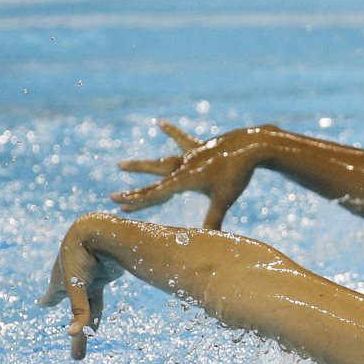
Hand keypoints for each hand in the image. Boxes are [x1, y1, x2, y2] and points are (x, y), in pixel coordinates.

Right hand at [38, 218, 125, 359]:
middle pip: (74, 309)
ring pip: (89, 306)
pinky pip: (101, 297)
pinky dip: (98, 309)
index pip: (51, 297)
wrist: (101, 231)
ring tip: (88, 333)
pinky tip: (97, 310)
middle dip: (74, 326)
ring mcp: (90, 279)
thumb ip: (79, 310)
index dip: (48, 301)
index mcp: (59, 281)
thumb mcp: (77, 284)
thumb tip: (73, 334)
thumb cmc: (82, 256)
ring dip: (89, 321)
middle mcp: (73, 282)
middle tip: (73, 343)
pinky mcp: (106, 276)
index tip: (42, 303)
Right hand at [113, 121, 271, 229]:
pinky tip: (160, 123)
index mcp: (185, 180)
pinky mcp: (200, 148)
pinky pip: (183, 140)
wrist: (250, 147)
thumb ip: (213, 220)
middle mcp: (182, 167)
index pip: (156, 194)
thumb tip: (208, 240)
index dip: (136, 201)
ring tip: (121, 165)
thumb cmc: (237, 175)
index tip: (118, 205)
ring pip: (161, 161)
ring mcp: (189, 156)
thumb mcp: (224, 200)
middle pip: (152, 182)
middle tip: (113, 197)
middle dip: (134, 191)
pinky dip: (172, 132)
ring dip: (143, 166)